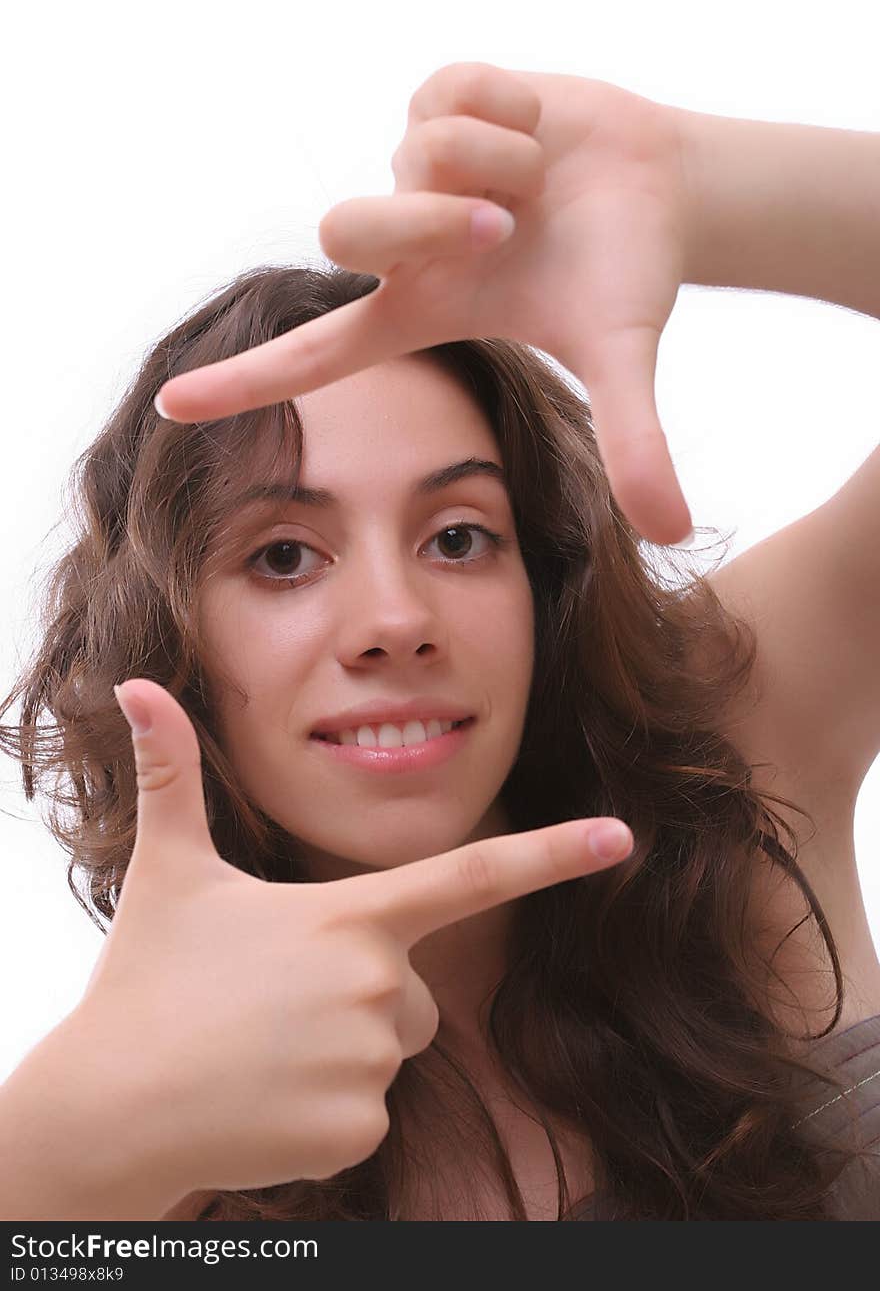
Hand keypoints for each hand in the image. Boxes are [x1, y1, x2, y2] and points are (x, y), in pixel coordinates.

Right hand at [68, 678, 632, 1197]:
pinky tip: (266, 1102)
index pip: (472, 876)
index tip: (622, 837)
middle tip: (276, 1005)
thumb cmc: (146, 982)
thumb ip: (171, 775)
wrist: (109, 1109)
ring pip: (389, 1052)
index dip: (554, 853)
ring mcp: (370, 1064)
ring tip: (262, 1051)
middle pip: (413, 990)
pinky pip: (369, 1113)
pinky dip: (324, 1111)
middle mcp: (376, 985)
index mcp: (349, 915)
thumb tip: (134, 685)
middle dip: (364, 994)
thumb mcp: (170, 871)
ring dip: (339, 1053)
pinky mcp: (359, 1132)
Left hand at [154, 63, 694, 544]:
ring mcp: (413, 169)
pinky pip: (449, 92)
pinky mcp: (437, 99)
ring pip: (415, 152)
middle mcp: (404, 245)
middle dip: (434, 222)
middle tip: (512, 226)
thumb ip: (637, 444)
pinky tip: (537, 129)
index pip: (315, 355)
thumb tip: (671, 531)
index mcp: (423, 312)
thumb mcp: (624, 357)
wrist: (663, 185)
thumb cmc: (625, 275)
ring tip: (539, 180)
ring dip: (500, 163)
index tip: (173, 408)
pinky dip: (513, 108)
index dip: (246, 383)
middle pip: (345, 230)